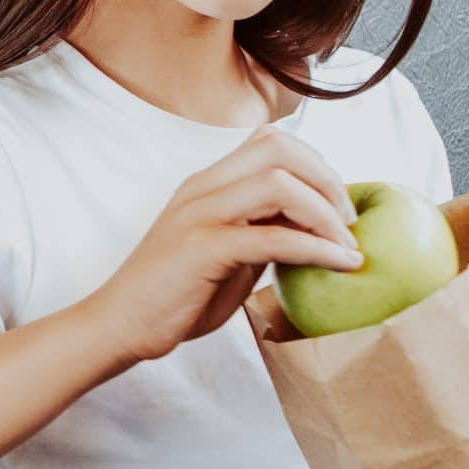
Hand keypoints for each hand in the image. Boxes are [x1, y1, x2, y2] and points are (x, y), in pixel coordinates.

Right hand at [86, 126, 363, 367]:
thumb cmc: (174, 298)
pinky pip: (273, 237)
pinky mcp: (201, 247)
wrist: (119, 326)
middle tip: (349, 223)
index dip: (316, 166)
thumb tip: (312, 227)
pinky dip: (317, 248)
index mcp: (207, 184)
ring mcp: (198, 214)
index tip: (337, 207)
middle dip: (328, 180)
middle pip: (279, 149)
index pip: (270, 141)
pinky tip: (339, 264)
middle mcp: (202, 188)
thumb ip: (261, 232)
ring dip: (326, 213)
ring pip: (279, 183)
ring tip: (346, 247)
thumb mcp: (228, 256)